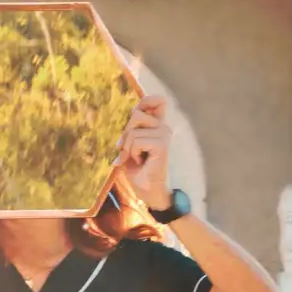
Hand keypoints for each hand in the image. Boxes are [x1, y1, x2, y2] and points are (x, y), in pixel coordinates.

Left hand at [118, 95, 172, 209]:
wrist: (147, 191)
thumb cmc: (137, 170)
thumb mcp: (130, 145)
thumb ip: (131, 130)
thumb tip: (131, 113)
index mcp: (157, 126)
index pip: (156, 102)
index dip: (147, 100)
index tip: (137, 109)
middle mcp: (164, 128)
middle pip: (136, 114)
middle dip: (126, 134)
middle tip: (129, 152)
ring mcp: (164, 135)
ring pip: (133, 131)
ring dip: (128, 147)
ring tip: (137, 158)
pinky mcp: (162, 145)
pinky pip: (136, 141)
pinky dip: (133, 153)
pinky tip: (141, 162)